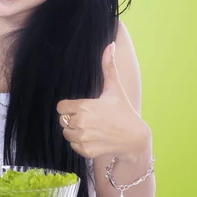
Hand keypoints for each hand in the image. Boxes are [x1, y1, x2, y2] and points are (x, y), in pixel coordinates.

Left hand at [57, 42, 149, 161]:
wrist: (135, 139)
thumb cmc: (124, 111)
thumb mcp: (115, 88)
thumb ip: (108, 66)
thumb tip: (109, 45)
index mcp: (84, 107)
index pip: (61, 107)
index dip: (68, 106)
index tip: (79, 107)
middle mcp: (81, 123)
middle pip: (63, 120)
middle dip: (72, 118)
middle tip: (88, 118)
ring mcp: (83, 138)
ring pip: (66, 133)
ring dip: (74, 131)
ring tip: (90, 128)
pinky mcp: (86, 151)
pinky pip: (73, 145)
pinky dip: (80, 143)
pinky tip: (93, 138)